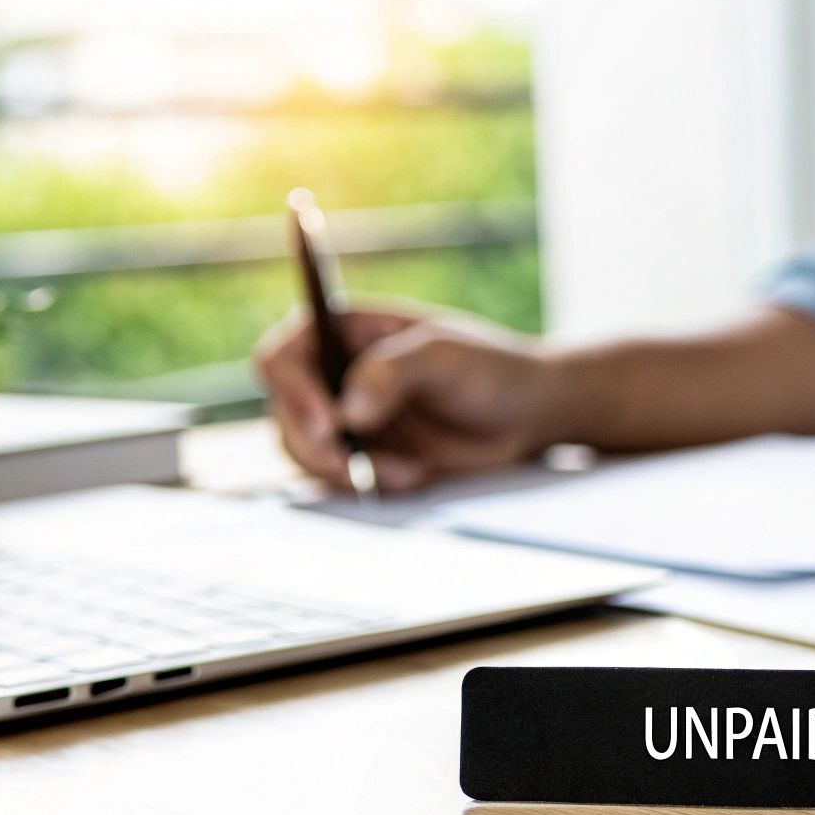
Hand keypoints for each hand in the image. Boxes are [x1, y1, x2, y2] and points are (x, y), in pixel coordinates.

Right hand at [253, 305, 568, 492]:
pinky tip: (413, 476)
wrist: (530, 415)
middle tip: (353, 466)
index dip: (292, 390)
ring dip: (342, 470)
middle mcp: (336, 372)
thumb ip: (393, 373)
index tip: (330, 423)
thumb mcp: (446, 357)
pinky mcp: (365, 453)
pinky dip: (367, 484)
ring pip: (303, 450)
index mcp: (345, 331)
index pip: (283, 354)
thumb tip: (349, 410)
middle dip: (316, 446)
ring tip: (403, 471)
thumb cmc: (493, 369)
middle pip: (285, 412)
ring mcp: (348, 415)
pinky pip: (337, 478)